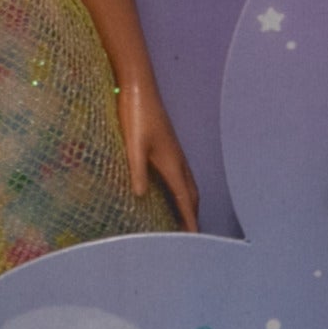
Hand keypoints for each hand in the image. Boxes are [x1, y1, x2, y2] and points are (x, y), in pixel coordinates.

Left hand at [119, 76, 200, 231]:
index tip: (194, 241)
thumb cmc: (135, 115)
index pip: (185, 200)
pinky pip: (182, 176)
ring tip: (187, 220)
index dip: (189, 221)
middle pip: (192, 195)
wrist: (138, 87)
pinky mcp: (168, 147)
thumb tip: (141, 197)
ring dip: (190, 204)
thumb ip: (138, 171)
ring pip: (189, 185)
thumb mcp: (133, 145)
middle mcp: (178, 160)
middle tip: (192, 238)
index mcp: (172, 163)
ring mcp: (175, 153)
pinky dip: (183, 191)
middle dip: (194, 217)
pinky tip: (173, 191)